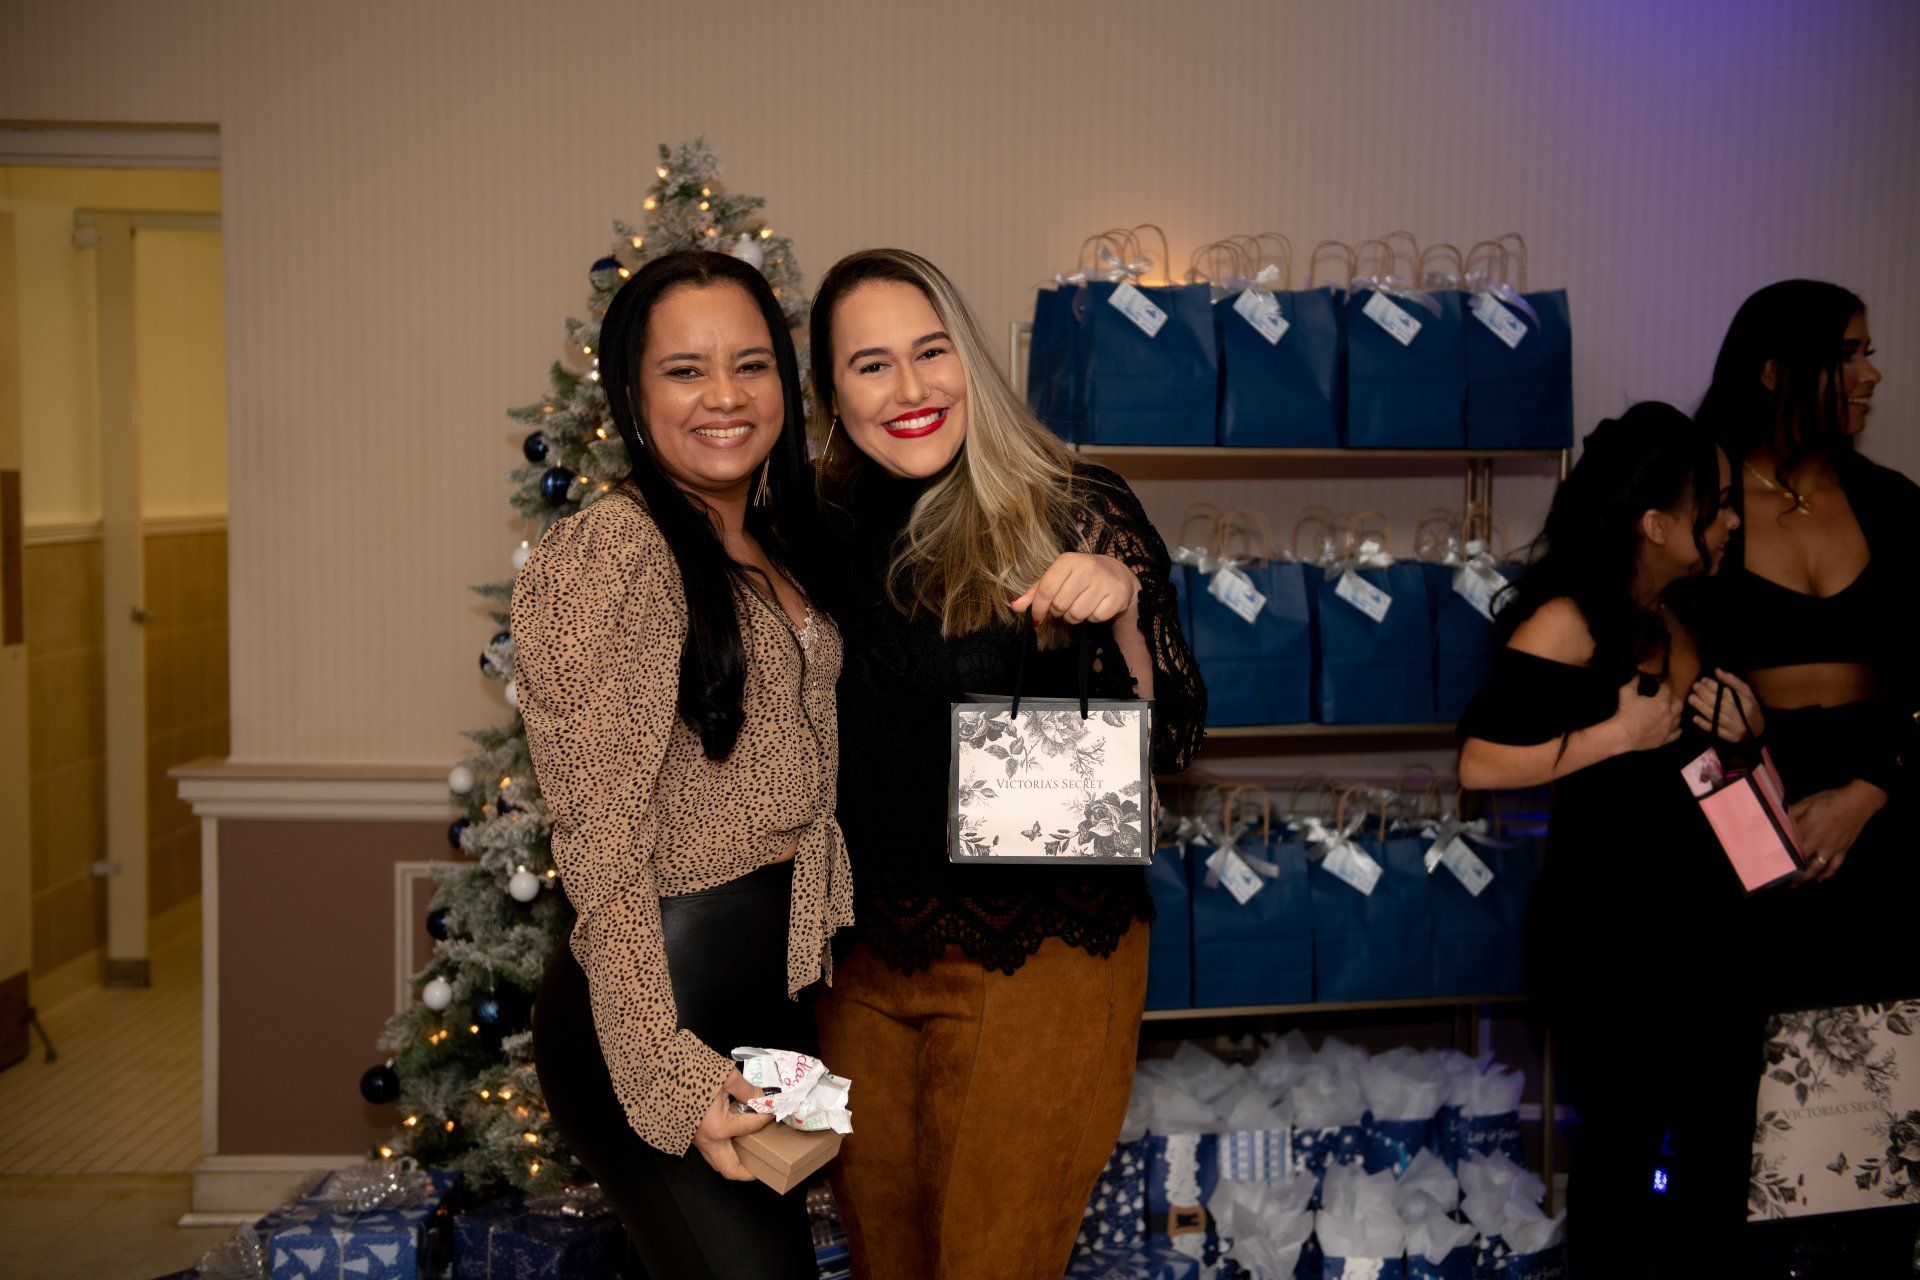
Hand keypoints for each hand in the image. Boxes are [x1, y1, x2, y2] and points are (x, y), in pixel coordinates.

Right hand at [691, 1069, 771, 1180]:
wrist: (661, 1069)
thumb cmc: (690, 1071)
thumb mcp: (725, 1077)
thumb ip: (747, 1090)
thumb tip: (762, 1098)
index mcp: (718, 1127)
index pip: (751, 1126)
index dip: (765, 1117)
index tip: (772, 1109)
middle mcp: (706, 1140)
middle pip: (730, 1169)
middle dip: (748, 1172)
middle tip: (764, 1165)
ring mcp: (695, 1139)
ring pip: (716, 1162)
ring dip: (734, 1162)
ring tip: (750, 1153)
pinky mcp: (689, 1134)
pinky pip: (709, 1151)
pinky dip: (723, 1150)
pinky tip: (732, 1137)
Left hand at [1011, 553, 1138, 624]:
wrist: (1116, 574)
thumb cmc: (1079, 577)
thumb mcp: (1057, 578)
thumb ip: (1035, 592)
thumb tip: (1015, 606)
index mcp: (1068, 560)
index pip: (1046, 589)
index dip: (1038, 608)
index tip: (1037, 616)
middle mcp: (1087, 568)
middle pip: (1060, 605)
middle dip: (1058, 611)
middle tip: (1065, 604)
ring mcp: (1104, 582)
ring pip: (1076, 615)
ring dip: (1074, 616)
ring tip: (1080, 604)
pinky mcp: (1117, 596)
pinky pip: (1094, 618)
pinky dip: (1092, 618)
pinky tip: (1096, 605)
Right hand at [1606, 675, 1682, 752]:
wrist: (1623, 735)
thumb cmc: (1625, 713)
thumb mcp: (1626, 693)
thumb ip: (1633, 682)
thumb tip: (1638, 675)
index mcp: (1661, 702)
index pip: (1667, 690)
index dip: (1664, 686)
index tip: (1660, 685)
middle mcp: (1669, 715)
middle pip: (1679, 705)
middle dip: (1674, 700)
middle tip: (1667, 699)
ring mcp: (1668, 728)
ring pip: (1679, 719)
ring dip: (1675, 714)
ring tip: (1669, 712)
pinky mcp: (1665, 739)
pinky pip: (1676, 734)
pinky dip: (1676, 729)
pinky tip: (1673, 727)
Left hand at [1688, 668, 1765, 741]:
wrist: (1758, 730)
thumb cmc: (1749, 708)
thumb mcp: (1747, 693)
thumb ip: (1733, 682)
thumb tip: (1717, 671)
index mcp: (1746, 702)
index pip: (1727, 693)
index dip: (1714, 686)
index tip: (1703, 680)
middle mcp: (1741, 715)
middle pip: (1720, 703)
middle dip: (1705, 694)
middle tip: (1695, 687)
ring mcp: (1735, 727)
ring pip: (1715, 716)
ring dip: (1701, 707)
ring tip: (1691, 698)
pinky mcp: (1729, 737)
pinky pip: (1715, 730)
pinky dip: (1704, 724)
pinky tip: (1695, 717)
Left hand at [1788, 780, 1887, 884]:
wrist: (1857, 802)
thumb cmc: (1830, 800)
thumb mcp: (1808, 802)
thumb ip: (1793, 812)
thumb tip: (1780, 818)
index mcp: (1807, 830)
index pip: (1791, 847)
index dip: (1782, 855)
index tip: (1773, 862)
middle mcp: (1818, 842)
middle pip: (1802, 861)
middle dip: (1791, 871)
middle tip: (1782, 878)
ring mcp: (1831, 848)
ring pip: (1817, 868)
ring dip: (1806, 878)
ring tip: (1796, 884)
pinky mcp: (1843, 850)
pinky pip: (1835, 866)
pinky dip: (1828, 874)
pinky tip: (1821, 879)